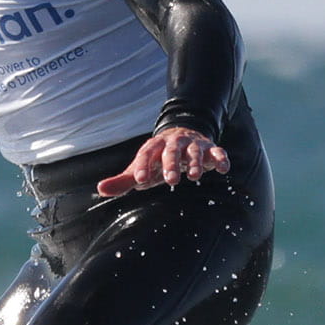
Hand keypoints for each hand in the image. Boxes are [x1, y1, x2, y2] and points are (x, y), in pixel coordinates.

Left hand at [96, 126, 228, 196]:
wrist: (182, 136)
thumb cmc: (157, 160)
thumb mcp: (141, 169)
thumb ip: (123, 181)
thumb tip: (100, 188)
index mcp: (154, 147)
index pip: (146, 154)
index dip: (143, 166)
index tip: (140, 180)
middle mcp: (173, 143)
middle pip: (171, 151)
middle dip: (171, 164)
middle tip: (171, 181)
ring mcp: (192, 145)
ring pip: (193, 151)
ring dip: (194, 162)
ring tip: (194, 177)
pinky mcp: (209, 149)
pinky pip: (216, 152)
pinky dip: (220, 158)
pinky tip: (223, 169)